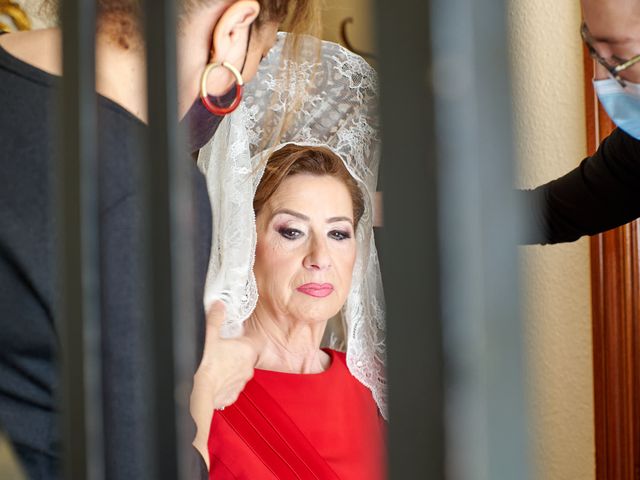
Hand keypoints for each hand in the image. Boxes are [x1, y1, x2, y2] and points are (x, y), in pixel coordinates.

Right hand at [190, 301, 256, 467]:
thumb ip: (215, 317)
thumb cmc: (203, 364)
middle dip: (235, 352)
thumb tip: (219, 306)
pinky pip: (229, 386)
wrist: (195, 393)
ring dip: (229, 368)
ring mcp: (240, 384)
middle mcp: (247, 369)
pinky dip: (222, 383)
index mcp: (247, 351)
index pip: (256, 340)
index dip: (247, 336)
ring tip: (213, 364)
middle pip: (246, 356)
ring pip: (238, 372)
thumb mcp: (208, 333)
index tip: (238, 335)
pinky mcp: (230, 396)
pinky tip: (211, 378)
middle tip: (220, 348)